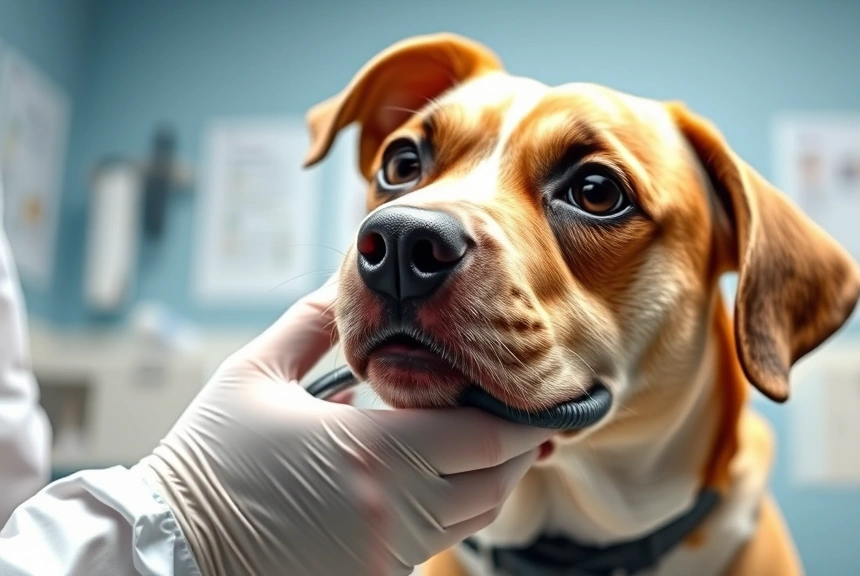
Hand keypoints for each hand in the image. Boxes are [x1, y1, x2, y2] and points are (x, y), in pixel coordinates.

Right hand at [136, 281, 553, 575]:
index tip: (533, 389)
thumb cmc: (211, 461)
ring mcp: (388, 553)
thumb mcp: (254, 374)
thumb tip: (344, 278)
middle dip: (517, 444)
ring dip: (493, 476)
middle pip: (496, 481)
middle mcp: (394, 512)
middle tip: (519, 408)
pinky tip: (442, 473)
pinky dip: (459, 506)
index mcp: (372, 455)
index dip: (519, 415)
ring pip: (477, 515)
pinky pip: (442, 540)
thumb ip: (312, 322)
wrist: (173, 549)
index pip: (485, 439)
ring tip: (488, 434)